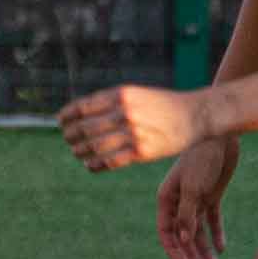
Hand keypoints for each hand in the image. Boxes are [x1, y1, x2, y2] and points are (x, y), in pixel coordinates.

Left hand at [59, 81, 207, 172]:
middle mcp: (125, 112)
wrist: (196, 114)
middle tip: (68, 140)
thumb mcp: (136, 93)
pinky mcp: (142, 152)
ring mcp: (133, 133)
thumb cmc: (164, 104)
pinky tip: (90, 165)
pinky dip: (95, 164)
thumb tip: (83, 113)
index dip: (67, 116)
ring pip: (95, 146)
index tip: (61, 122)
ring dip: (81, 152)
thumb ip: (112, 101)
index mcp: (121, 95)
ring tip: (77, 153)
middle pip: (85, 128)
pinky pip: (111, 161)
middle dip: (72, 136)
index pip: (83, 107)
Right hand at [152, 133, 241, 258]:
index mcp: (167, 199)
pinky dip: (216, 233)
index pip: (166, 231)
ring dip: (204, 248)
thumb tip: (185, 240)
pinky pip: (212, 219)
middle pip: (184, 234)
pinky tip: (222, 248)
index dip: (174, 249)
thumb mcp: (193, 187)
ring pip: (198, 230)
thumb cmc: (201, 158)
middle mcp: (179, 201)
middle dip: (192, 254)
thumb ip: (188, 214)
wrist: (219, 135)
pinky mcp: (211, 195)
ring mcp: (195, 199)